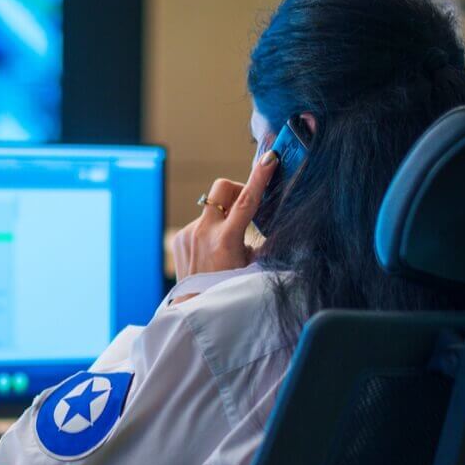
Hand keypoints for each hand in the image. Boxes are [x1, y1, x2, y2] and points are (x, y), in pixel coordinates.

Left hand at [171, 148, 276, 283]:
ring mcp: (189, 233)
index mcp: (226, 240)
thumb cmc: (229, 287)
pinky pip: (200, 221)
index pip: (246, 200)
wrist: (195, 306)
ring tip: (227, 243)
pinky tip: (212, 250)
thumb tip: (285, 224)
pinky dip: (211, 229)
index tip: (270, 158)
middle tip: (246, 206)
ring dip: (224, 216)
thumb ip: (267, 243)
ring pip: (212, 207)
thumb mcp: (253, 266)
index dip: (260, 177)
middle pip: (222, 188)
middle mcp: (204, 233)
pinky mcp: (179, 237)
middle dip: (237, 190)